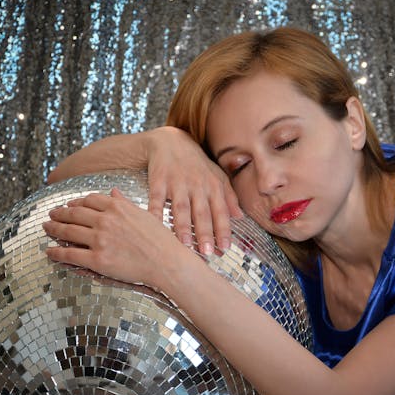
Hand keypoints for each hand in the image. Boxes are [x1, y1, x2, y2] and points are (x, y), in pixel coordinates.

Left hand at [42, 188, 195, 288]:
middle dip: (59, 213)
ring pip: (68, 232)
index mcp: (117, 207)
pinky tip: (49, 251)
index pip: (89, 200)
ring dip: (53, 229)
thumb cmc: (160, 240)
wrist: (167, 262)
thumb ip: (125, 203)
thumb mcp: (144, 214)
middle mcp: (105, 220)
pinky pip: (70, 254)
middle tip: (51, 215)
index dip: (76, 202)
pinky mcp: (97, 259)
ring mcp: (100, 240)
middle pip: (74, 214)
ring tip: (46, 228)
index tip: (69, 205)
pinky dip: (56, 252)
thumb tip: (113, 192)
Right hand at [47, 127, 242, 254]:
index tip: (225, 248)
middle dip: (205, 233)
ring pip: (181, 208)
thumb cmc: (196, 164)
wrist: (169, 141)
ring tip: (184, 245)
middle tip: (207, 253)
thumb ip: (229, 197)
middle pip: (202, 213)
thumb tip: (240, 218)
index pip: (220, 211)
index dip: (223, 230)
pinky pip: (157, 199)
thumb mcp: (217, 176)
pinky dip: (155, 213)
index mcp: (213, 186)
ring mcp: (177, 183)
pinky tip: (155, 226)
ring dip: (183, 227)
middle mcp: (197, 185)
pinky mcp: (158, 181)